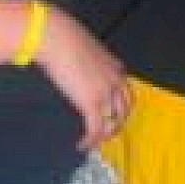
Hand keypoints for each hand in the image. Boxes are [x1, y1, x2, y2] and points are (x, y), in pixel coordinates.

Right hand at [32, 6, 132, 152]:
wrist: (57, 38)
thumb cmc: (64, 38)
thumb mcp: (84, 50)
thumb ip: (87, 63)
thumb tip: (75, 68)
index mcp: (115, 67)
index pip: (126, 92)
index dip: (122, 106)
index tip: (113, 114)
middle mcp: (116, 81)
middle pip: (125, 110)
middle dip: (117, 124)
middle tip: (106, 133)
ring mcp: (106, 93)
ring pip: (113, 122)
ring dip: (104, 135)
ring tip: (93, 142)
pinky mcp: (92, 103)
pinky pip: (95, 129)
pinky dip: (90, 140)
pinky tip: (81, 145)